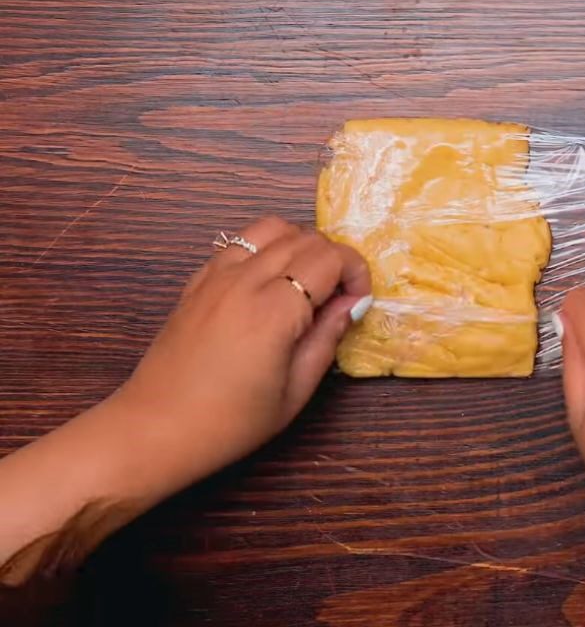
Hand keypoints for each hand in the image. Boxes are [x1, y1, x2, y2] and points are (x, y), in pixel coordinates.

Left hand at [118, 216, 371, 487]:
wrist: (155, 428)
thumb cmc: (230, 422)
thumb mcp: (295, 392)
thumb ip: (328, 338)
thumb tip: (352, 303)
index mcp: (275, 309)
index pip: (330, 257)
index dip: (356, 271)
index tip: (358, 301)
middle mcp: (246, 279)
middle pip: (306, 237)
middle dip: (334, 259)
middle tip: (337, 297)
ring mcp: (217, 274)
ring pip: (272, 227)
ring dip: (300, 244)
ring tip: (305, 281)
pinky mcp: (198, 279)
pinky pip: (240, 242)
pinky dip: (266, 247)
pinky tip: (268, 281)